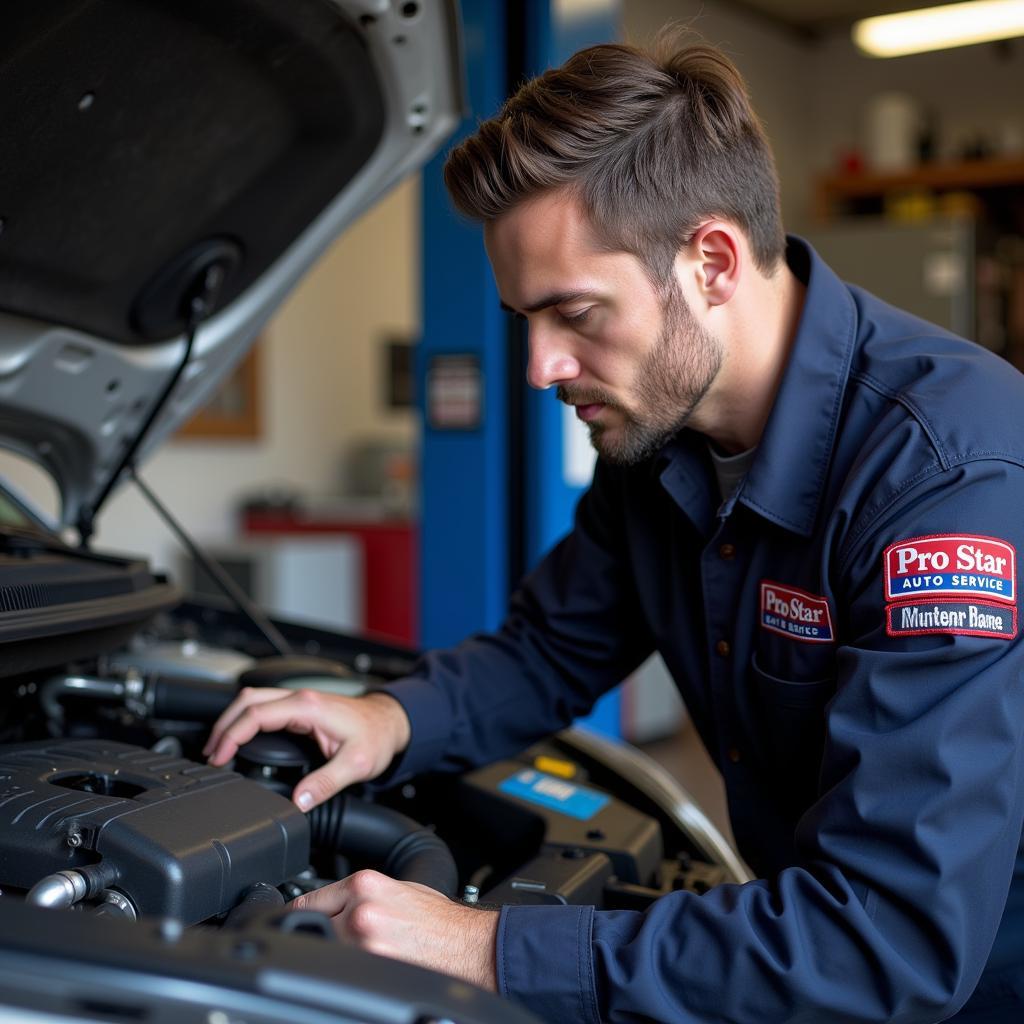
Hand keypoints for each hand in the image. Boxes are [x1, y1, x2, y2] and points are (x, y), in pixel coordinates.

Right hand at [203, 688, 410, 809]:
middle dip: (222, 725)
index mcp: (308, 707)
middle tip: (209, 755)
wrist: (391, 722)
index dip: (231, 735)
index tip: (218, 757)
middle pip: (247, 700)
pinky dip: (245, 720)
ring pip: (253, 700)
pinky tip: (240, 739)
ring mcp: (300, 701)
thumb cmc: (377, 736)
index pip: (256, 714)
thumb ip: (327, 782)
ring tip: (217, 748)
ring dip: (231, 720)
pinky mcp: (301, 708)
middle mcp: (301, 699)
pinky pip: (264, 707)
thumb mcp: (357, 764)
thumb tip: (299, 801)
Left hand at [293, 870, 498, 989]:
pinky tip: (362, 969)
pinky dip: (346, 971)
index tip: (290, 921)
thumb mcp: (397, 889)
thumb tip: (329, 907)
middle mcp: (359, 910)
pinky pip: (342, 971)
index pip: (307, 899)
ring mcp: (361, 943)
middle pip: (312, 927)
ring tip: (358, 954)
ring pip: (326, 951)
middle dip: (320, 933)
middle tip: (334, 940)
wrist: (467, 945)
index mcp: (364, 884)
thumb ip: (360, 895)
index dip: (298, 913)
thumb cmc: (439, 920)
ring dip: (334, 954)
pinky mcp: (370, 970)